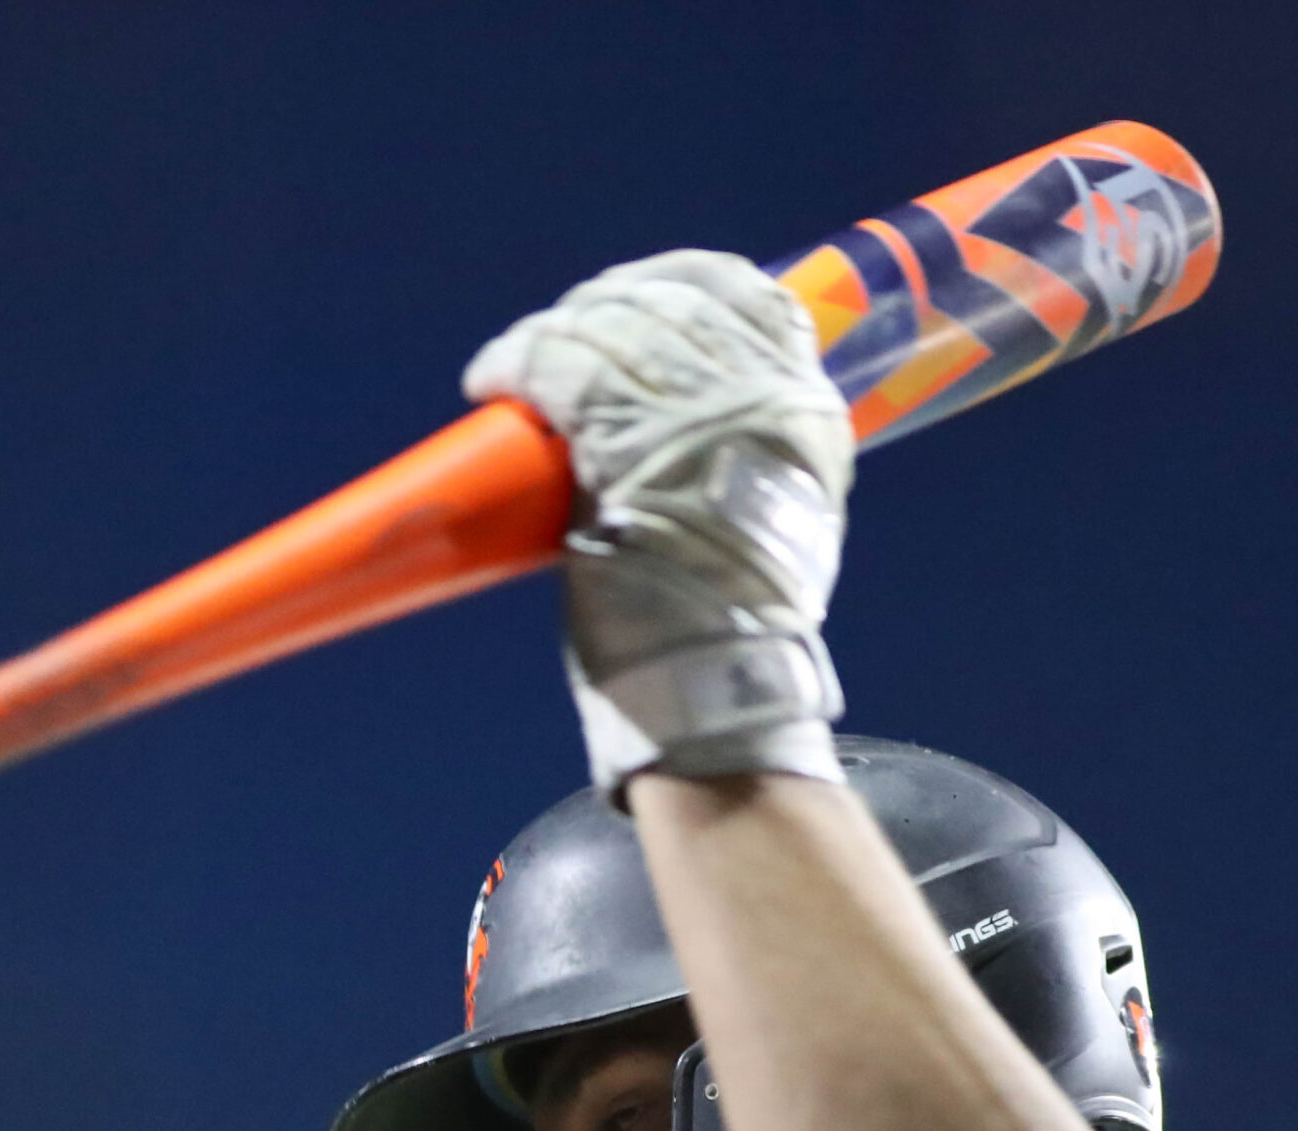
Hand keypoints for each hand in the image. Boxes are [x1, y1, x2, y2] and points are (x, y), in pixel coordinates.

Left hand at [464, 250, 857, 796]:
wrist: (717, 684)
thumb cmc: (729, 624)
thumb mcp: (770, 515)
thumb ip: (742, 454)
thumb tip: (669, 421)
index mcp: (805, 407)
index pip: (746, 294)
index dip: (673, 280)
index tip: (623, 294)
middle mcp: (763, 395)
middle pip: (664, 306)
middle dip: (594, 310)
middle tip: (546, 339)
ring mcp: (701, 415)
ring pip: (607, 333)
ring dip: (545, 339)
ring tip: (509, 365)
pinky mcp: (634, 443)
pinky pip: (563, 374)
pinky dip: (518, 365)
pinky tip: (492, 378)